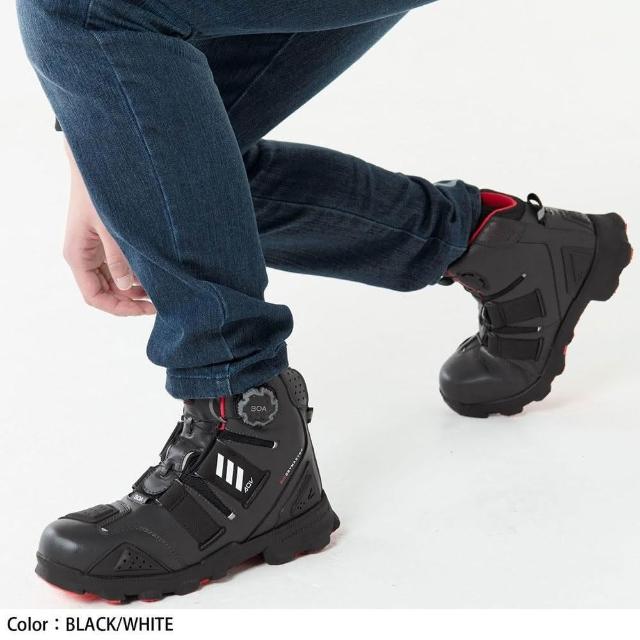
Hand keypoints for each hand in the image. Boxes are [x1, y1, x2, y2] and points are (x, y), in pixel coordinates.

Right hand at [62, 140, 155, 315]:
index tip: (147, 309)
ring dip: (136, 289)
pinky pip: (120, 267)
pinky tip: (156, 273)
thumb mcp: (111, 227)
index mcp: (78, 256)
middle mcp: (84, 257)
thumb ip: (119, 258)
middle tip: (162, 301)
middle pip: (106, 293)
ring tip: (162, 289)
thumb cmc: (101, 191)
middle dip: (131, 301)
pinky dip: (137, 274)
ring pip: (114, 282)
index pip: (95, 297)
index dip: (120, 308)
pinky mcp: (106, 242)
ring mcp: (95, 250)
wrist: (100, 162)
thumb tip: (129, 287)